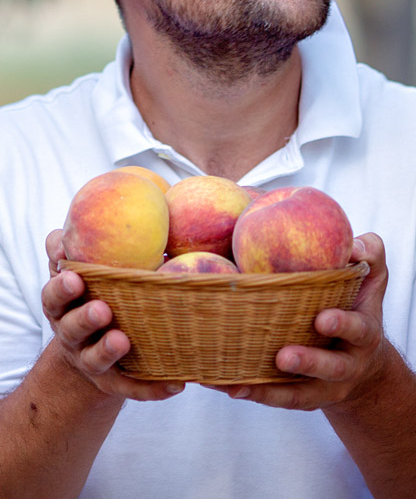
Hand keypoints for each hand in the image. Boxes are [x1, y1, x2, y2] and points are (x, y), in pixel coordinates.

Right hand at [42, 231, 184, 402]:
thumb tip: (111, 211)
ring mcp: (91, 360)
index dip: (61, 283)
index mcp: (67, 303)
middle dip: (82, 317)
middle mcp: (73, 333)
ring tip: (122, 339)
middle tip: (101, 307)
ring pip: (94, 358)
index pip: (55, 292)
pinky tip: (176, 384)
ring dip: (107, 348)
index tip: (72, 270)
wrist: (101, 349)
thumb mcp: (94, 269)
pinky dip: (152, 388)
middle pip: (69, 326)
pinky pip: (133, 388)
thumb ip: (94, 244)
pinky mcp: (115, 383)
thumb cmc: (103, 292)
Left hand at [210, 233, 390, 411]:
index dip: (343, 326)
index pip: (359, 329)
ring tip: (241, 383)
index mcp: (365, 333)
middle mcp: (347, 365)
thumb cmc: (359, 305)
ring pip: (300, 394)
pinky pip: (276, 400)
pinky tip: (228, 386)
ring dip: (272, 390)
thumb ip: (369, 253)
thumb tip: (349, 245)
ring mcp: (323, 387)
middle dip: (309, 363)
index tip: (321, 318)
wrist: (363, 365)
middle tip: (283, 356)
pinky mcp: (301, 399)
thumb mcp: (373, 278)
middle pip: (331, 368)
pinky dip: (253, 394)